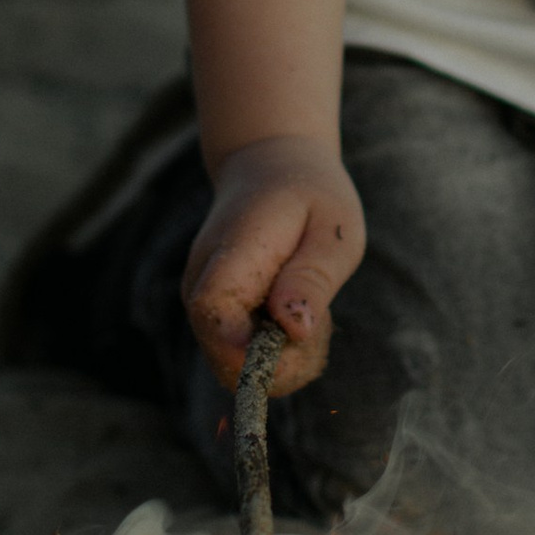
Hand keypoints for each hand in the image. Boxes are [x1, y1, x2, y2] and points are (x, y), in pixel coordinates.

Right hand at [182, 136, 364, 398]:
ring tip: (311, 310)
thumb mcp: (333, 227)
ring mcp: (201, 302)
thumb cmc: (310, 195)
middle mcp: (201, 282)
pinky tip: (297, 318)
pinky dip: (276, 354)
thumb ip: (312, 277)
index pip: (214, 314)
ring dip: (283, 360)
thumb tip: (293, 329)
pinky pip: (239, 357)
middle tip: (320, 321)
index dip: (251, 347)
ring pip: (233, 367)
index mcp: (231, 252)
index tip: (299, 337)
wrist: (270, 167)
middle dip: (282, 364)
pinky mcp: (212, 316)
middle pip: (224, 357)